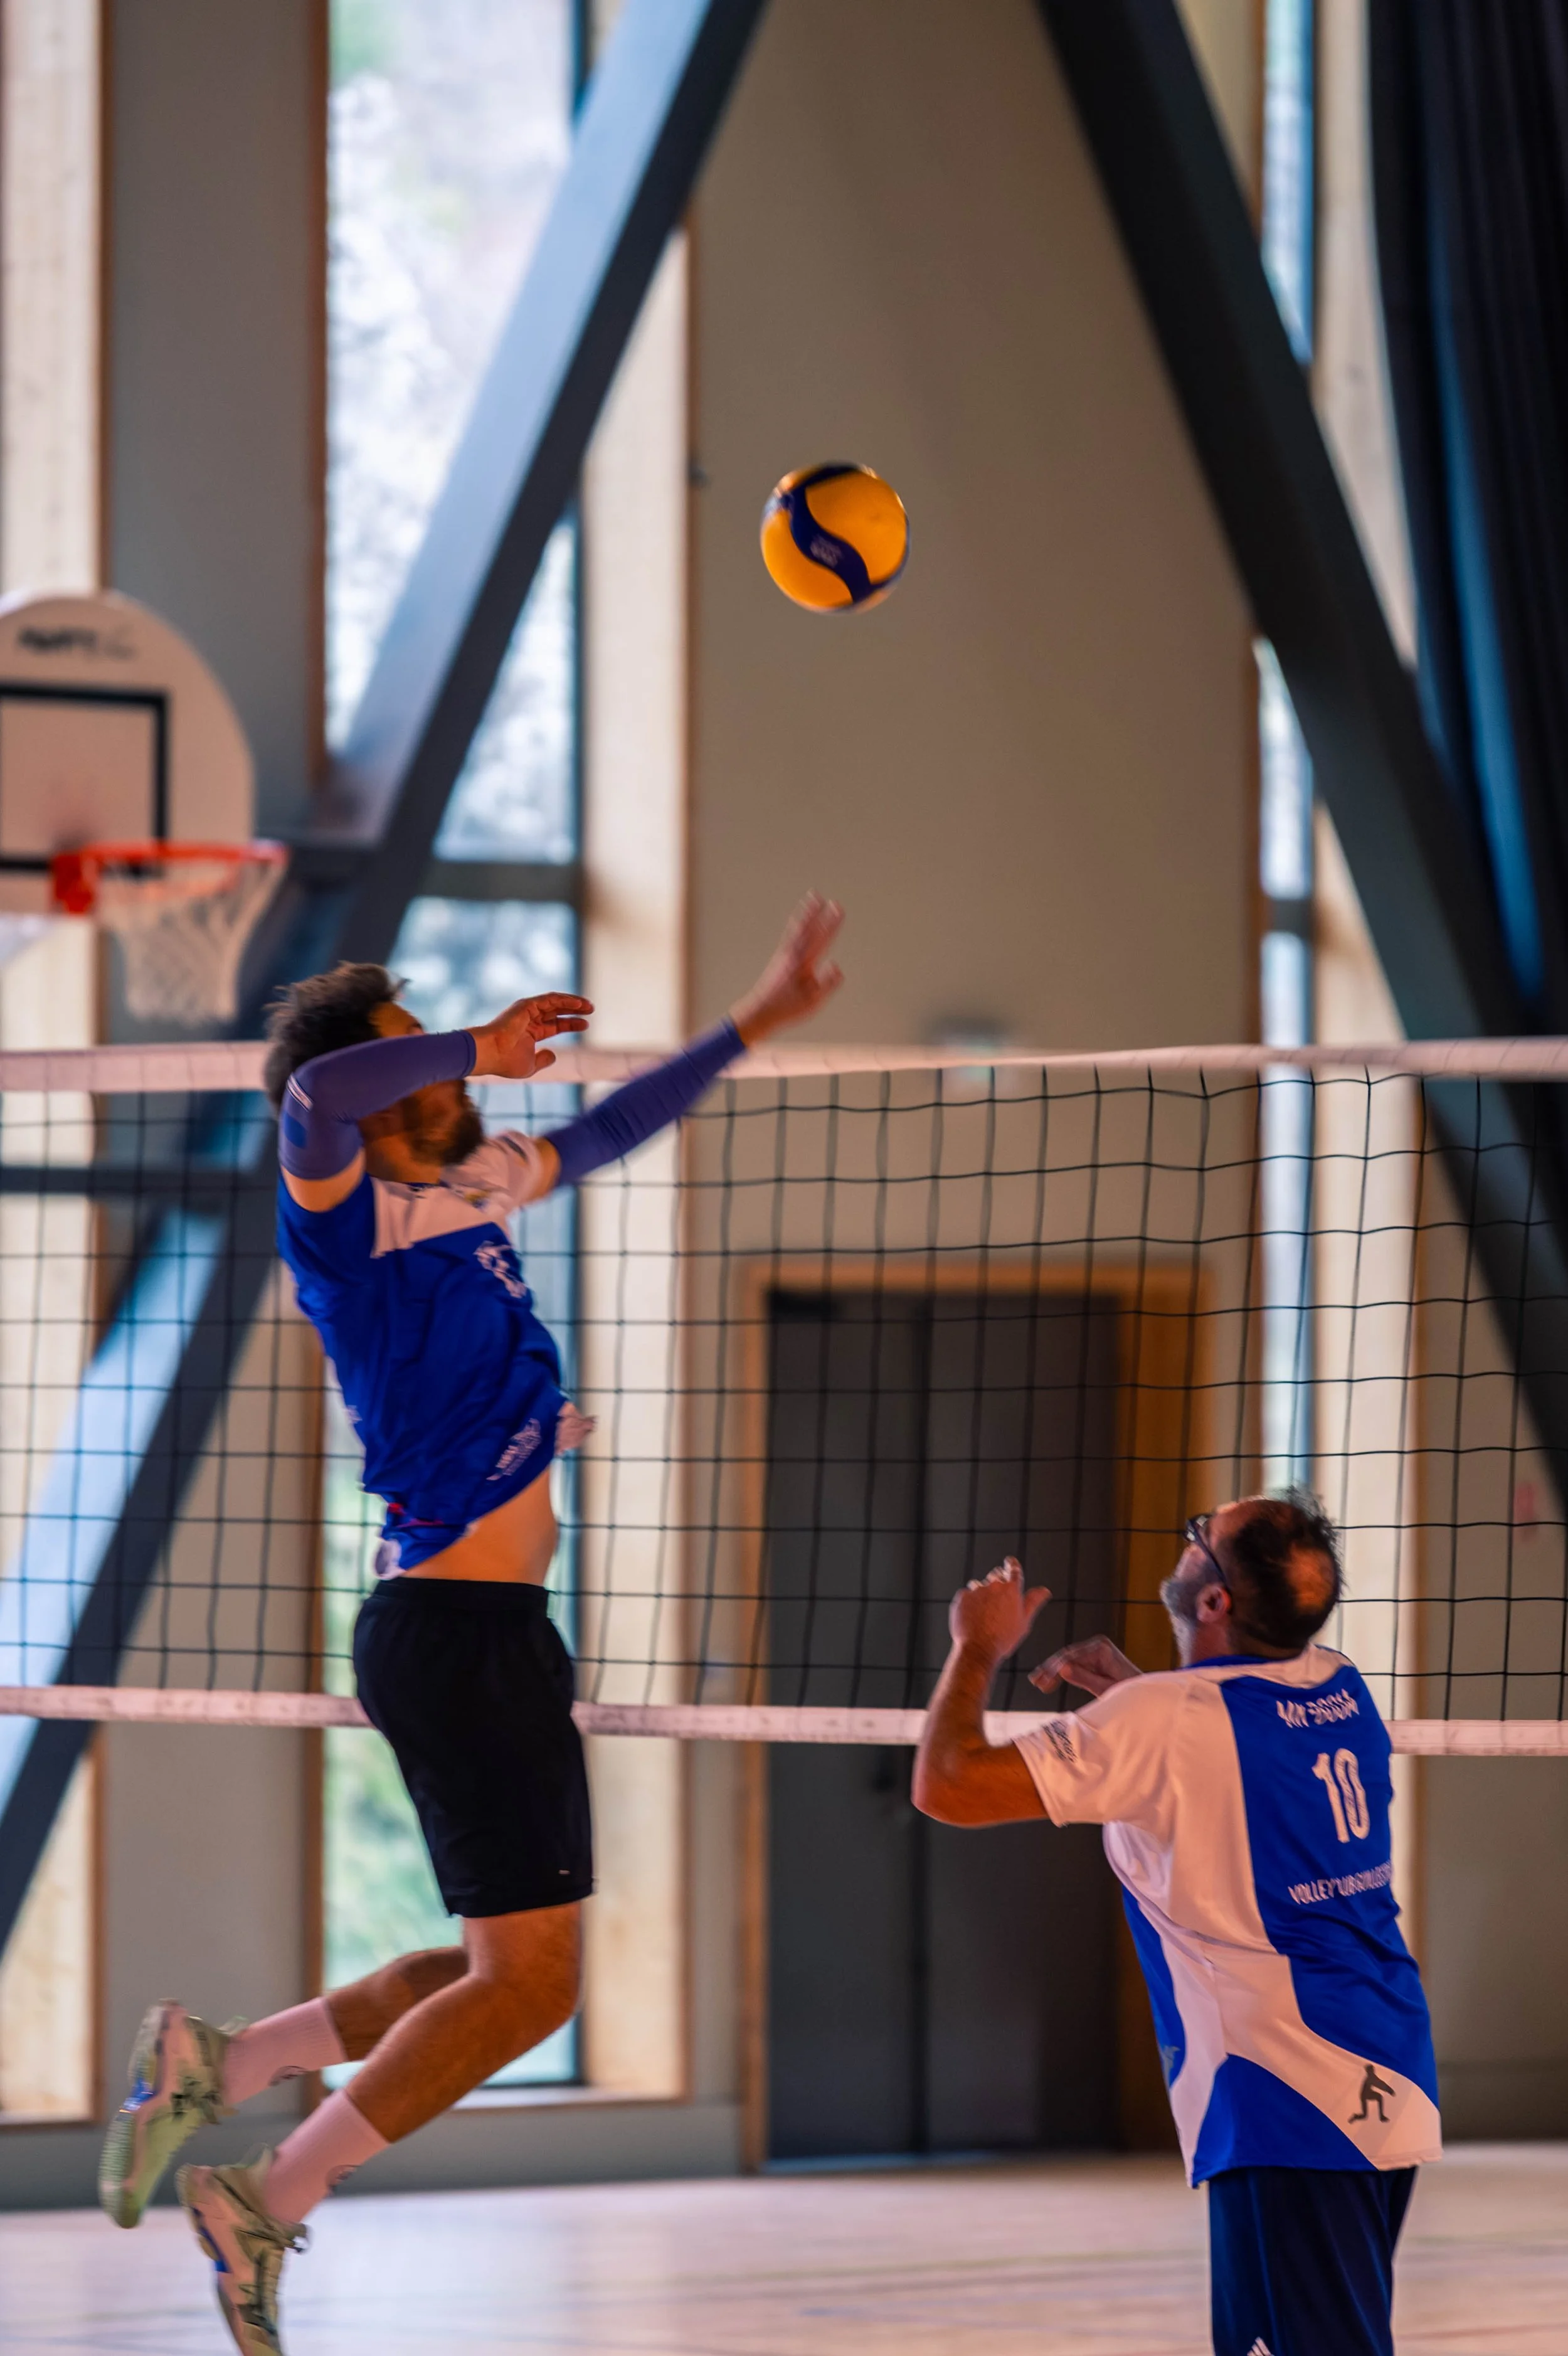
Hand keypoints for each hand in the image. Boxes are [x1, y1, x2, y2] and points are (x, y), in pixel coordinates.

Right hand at [468, 993, 592, 1079]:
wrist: (490, 1053)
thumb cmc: (506, 1061)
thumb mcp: (530, 1066)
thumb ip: (542, 1060)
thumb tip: (553, 1056)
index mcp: (529, 1033)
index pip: (554, 1026)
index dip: (570, 1024)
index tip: (585, 1025)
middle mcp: (529, 1019)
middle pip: (557, 1012)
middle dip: (574, 1011)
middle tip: (591, 1011)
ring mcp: (527, 1011)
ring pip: (555, 1003)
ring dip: (573, 1003)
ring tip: (589, 1006)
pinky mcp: (527, 1005)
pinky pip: (550, 999)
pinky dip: (565, 1000)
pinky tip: (579, 1004)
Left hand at [729, 894, 843, 1045]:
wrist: (759, 1011)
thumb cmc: (786, 1008)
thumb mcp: (812, 1002)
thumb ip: (827, 984)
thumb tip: (837, 966)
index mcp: (802, 964)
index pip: (820, 939)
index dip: (830, 923)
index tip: (838, 908)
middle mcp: (791, 955)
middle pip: (807, 929)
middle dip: (819, 913)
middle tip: (827, 898)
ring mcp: (783, 955)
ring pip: (796, 929)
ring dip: (805, 913)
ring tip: (811, 898)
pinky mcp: (779, 959)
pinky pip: (790, 935)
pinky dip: (796, 924)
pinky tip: (798, 921)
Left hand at [949, 1558, 1051, 1665]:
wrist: (978, 1649)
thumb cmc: (1004, 1638)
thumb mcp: (1024, 1621)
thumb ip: (1033, 1602)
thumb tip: (1045, 1590)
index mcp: (1011, 1589)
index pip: (1013, 1568)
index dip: (1011, 1564)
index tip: (1009, 1561)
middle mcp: (994, 1585)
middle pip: (996, 1576)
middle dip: (997, 1584)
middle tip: (998, 1603)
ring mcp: (976, 1590)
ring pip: (979, 1585)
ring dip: (982, 1594)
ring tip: (984, 1614)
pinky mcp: (962, 1597)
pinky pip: (967, 1594)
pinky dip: (970, 1602)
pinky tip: (973, 1616)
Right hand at [1029, 1635, 1141, 1699]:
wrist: (1145, 1694)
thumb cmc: (1129, 1692)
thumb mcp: (1105, 1688)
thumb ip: (1084, 1678)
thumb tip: (1062, 1669)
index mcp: (1101, 1649)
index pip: (1070, 1656)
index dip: (1053, 1668)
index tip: (1042, 1680)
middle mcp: (1098, 1645)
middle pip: (1067, 1655)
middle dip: (1050, 1668)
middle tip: (1036, 1682)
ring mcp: (1096, 1650)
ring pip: (1068, 1659)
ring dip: (1054, 1670)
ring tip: (1038, 1681)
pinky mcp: (1096, 1657)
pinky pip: (1075, 1663)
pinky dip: (1063, 1671)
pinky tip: (1050, 1678)